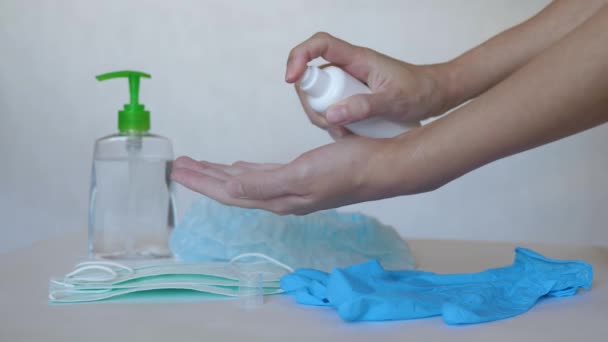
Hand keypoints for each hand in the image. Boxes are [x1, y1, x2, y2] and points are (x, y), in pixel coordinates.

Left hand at [171, 136, 421, 214]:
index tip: (178, 170)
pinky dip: (245, 170)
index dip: (201, 182)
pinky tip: (240, 166)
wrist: (382, 166)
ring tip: (200, 165)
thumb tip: (230, 191)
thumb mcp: (303, 174)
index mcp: (277, 198)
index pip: (229, 193)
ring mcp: (291, 188)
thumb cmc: (348, 169)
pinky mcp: (302, 176)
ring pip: (245, 181)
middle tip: (179, 165)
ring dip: (221, 173)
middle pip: (232, 188)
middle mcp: (280, 196)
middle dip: (204, 177)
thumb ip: (265, 184)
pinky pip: (263, 175)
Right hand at [286, 32, 450, 138]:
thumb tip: (331, 115)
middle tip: (330, 126)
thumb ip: (363, 107)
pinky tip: (350, 136)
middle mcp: (349, 68)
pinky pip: (333, 109)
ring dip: (325, 118)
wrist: (436, 96)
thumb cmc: (420, 92)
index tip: (291, 78)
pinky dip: (336, 124)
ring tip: (346, 134)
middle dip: (313, 104)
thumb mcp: (393, 102)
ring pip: (321, 97)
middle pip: (312, 78)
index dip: (299, 57)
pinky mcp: (352, 97)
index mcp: (357, 59)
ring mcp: (349, 84)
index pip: (319, 45)